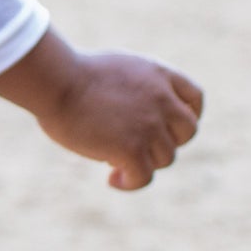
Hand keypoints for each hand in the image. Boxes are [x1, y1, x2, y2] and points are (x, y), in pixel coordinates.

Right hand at [0, 30, 203, 190]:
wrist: (56, 81)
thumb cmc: (71, 73)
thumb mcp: (116, 68)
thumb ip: (137, 86)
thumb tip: (136, 111)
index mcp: (158, 74)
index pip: (195, 98)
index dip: (188, 116)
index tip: (169, 128)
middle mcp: (161, 99)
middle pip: (187, 132)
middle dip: (167, 142)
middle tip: (141, 147)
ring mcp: (150, 125)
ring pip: (165, 158)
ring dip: (143, 163)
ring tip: (115, 164)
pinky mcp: (132, 148)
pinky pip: (144, 177)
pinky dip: (130, 183)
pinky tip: (112, 179)